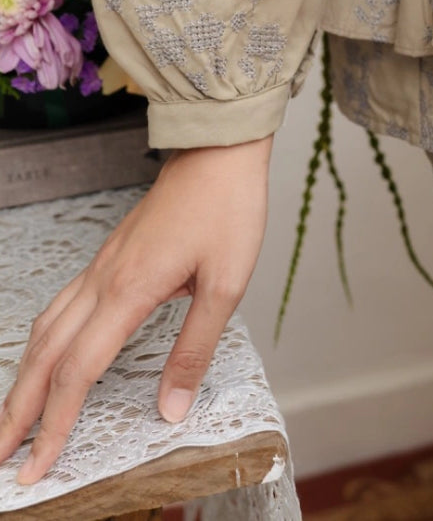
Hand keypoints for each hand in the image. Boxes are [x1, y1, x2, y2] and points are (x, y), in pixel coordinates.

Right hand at [0, 133, 273, 486]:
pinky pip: (61, 306)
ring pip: (47, 329)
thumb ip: (195, 349)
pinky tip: (45, 355)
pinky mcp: (109, 257)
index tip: (37, 464)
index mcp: (129, 290)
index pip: (78, 371)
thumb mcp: (226, 284)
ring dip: (25, 377)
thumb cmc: (228, 208)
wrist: (219, 149)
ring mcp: (102, 266)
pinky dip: (43, 342)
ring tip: (11, 417)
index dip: (55, 424)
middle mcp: (104, 280)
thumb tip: (171, 409)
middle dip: (18, 410)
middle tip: (0, 456)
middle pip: (46, 355)